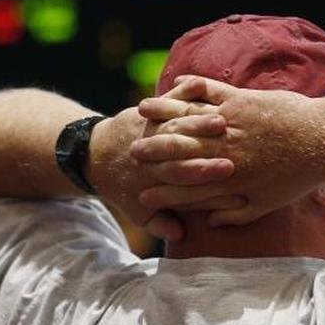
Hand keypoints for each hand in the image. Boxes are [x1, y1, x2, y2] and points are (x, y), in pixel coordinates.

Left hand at [89, 105, 228, 240]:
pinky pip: (169, 99)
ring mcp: (152, 127)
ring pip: (178, 121)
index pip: (187, 176)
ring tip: (222, 118)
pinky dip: (185, 91)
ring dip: (199, 119)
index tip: (230, 171)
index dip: (207, 173)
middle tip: (229, 142)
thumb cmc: (122, 186)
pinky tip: (202, 90)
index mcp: (156, 177)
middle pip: (186, 146)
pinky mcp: (150, 111)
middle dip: (208, 145)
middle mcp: (155, 150)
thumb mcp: (137, 211)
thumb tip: (179, 235)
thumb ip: (159, 222)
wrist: (94, 156)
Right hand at [131, 76, 324, 225]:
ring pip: (190, 118)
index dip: (162, 190)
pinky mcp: (242, 100)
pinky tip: (179, 84)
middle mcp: (224, 149)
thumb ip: (235, 213)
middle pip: (179, 149)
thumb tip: (210, 222)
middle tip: (131, 150)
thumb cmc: (299, 175)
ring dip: (165, 113)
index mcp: (228, 178)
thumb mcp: (267, 203)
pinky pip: (211, 90)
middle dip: (153, 149)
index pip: (186, 186)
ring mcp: (232, 123)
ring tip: (143, 110)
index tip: (141, 193)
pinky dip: (193, 87)